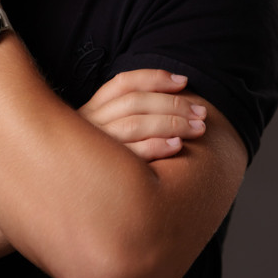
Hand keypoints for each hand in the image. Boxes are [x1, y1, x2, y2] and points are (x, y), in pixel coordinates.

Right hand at [78, 69, 207, 160]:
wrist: (77, 198)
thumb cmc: (107, 162)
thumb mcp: (109, 131)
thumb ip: (131, 115)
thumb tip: (176, 93)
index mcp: (92, 109)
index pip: (124, 83)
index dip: (155, 78)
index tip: (184, 82)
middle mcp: (89, 124)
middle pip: (134, 102)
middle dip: (172, 104)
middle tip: (201, 113)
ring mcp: (94, 148)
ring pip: (135, 125)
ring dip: (172, 123)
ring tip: (197, 128)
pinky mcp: (103, 172)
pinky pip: (133, 154)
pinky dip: (158, 146)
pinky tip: (178, 145)